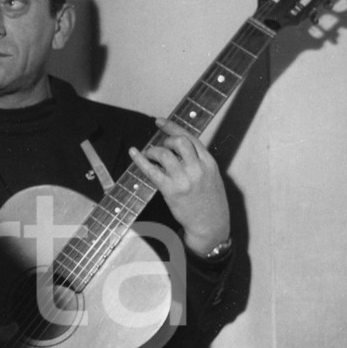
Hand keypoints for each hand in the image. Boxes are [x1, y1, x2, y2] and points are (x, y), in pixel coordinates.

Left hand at [129, 118, 229, 255]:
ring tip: (150, 155)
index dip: (173, 127)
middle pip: (178, 141)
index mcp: (209, 163)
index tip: (161, 122)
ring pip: (164, 153)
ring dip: (153, 151)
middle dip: (165, 139)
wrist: (210, 225)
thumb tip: (180, 150)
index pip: (191, 138)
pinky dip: (141, 160)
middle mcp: (197, 168)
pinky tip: (134, 154)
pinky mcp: (171, 190)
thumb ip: (199, 162)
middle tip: (159, 146)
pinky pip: (152, 171)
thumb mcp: (212, 178)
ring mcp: (184, 179)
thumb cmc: (210, 203)